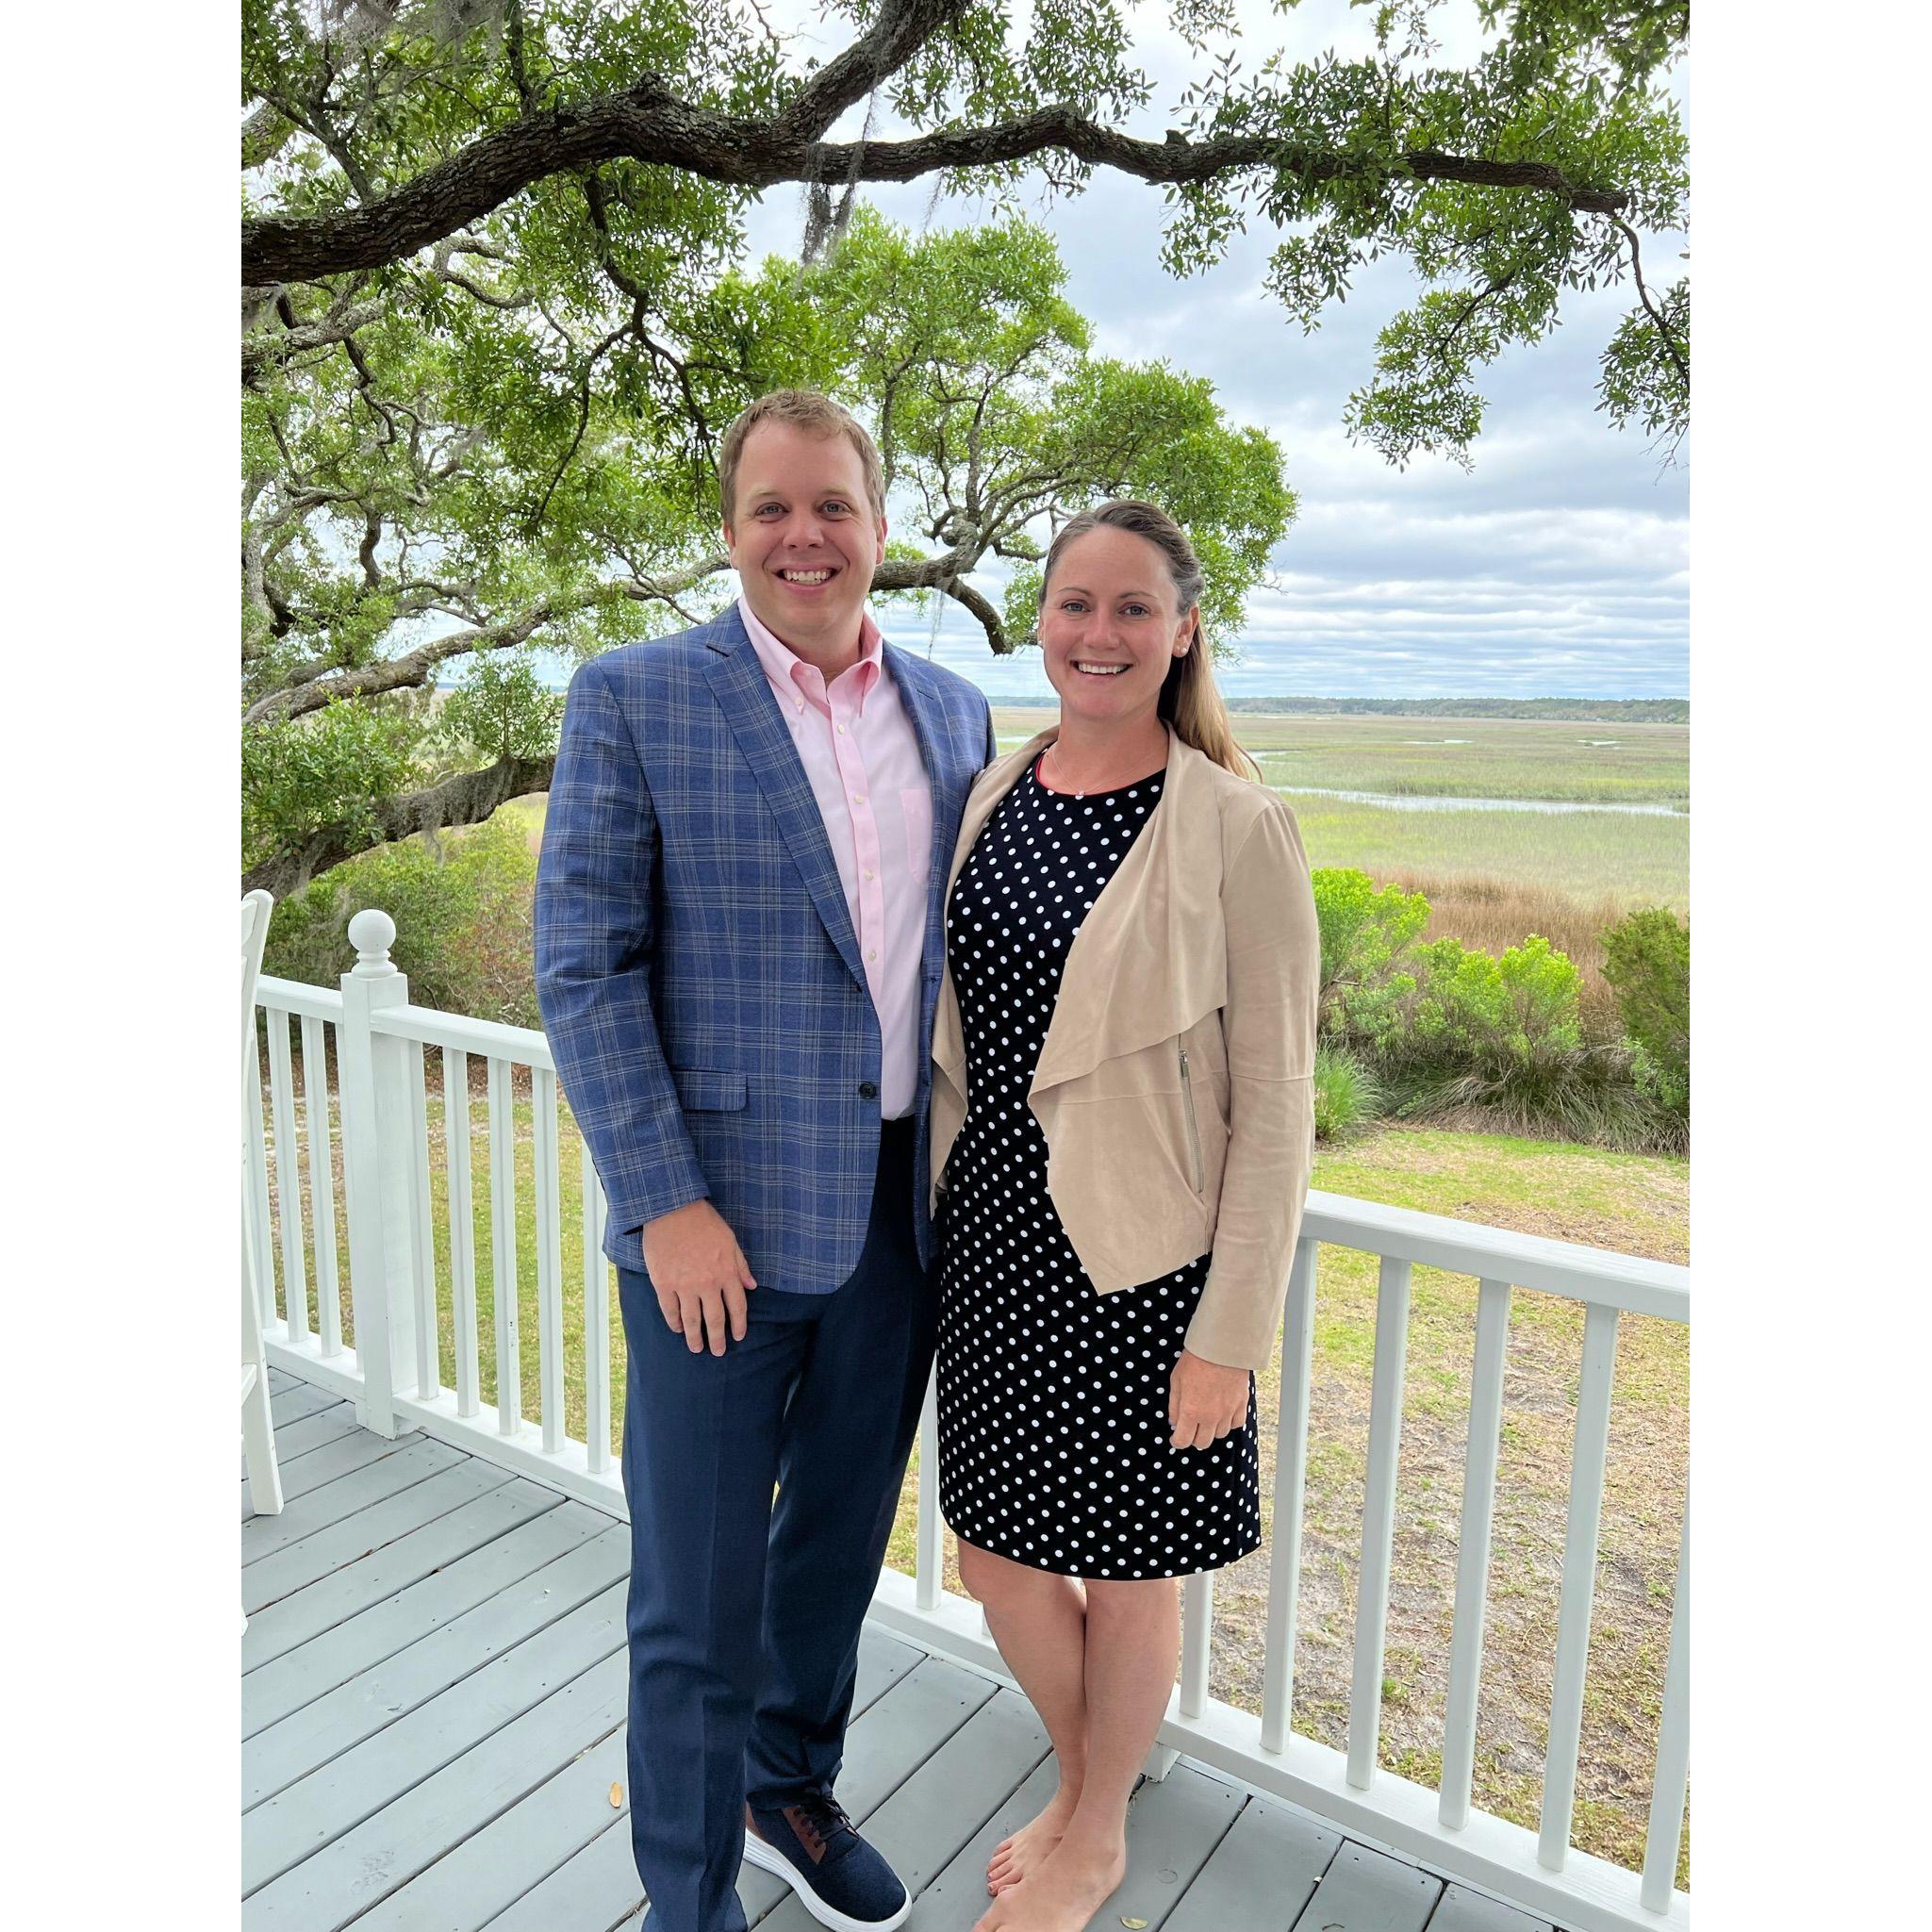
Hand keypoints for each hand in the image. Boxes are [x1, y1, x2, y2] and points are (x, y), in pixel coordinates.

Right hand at [639, 1199, 756, 1355]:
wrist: (672, 1210)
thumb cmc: (704, 1222)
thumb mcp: (730, 1240)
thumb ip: (741, 1266)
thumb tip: (752, 1286)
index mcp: (727, 1272)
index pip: (737, 1306)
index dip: (739, 1324)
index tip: (738, 1336)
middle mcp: (708, 1284)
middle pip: (715, 1319)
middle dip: (718, 1338)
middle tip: (717, 1352)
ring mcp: (684, 1286)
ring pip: (692, 1320)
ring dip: (695, 1337)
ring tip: (696, 1348)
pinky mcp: (664, 1284)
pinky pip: (670, 1310)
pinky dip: (674, 1322)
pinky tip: (677, 1329)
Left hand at [1168, 1349, 1250, 1450]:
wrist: (1221, 1347)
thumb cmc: (1195, 1360)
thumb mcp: (1176, 1381)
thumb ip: (1174, 1405)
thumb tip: (1174, 1423)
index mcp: (1191, 1411)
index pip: (1183, 1441)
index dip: (1177, 1441)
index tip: (1176, 1437)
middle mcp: (1210, 1417)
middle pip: (1202, 1443)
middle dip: (1193, 1438)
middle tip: (1191, 1427)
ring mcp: (1228, 1412)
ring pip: (1220, 1435)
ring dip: (1211, 1430)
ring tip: (1207, 1416)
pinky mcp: (1241, 1404)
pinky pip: (1236, 1424)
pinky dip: (1229, 1422)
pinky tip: (1223, 1413)